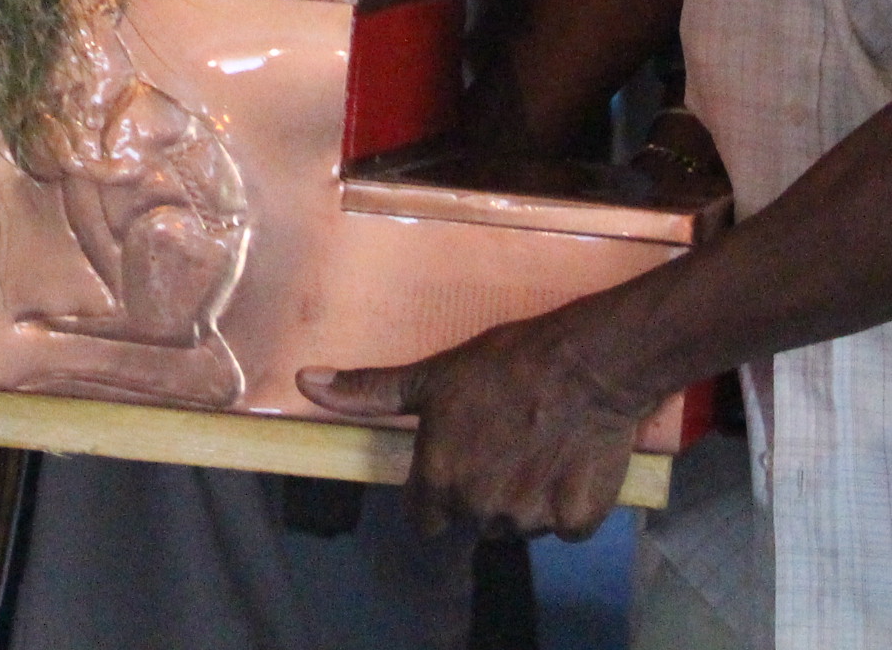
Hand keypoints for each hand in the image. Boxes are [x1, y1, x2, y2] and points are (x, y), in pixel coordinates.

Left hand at [299, 306, 648, 541]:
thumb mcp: (430, 376)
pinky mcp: (577, 521)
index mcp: (439, 478)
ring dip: (523, 498)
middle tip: (501, 444)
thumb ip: (366, 392)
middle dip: (481, 490)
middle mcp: (479, 509)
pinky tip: (568, 463)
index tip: (457, 461)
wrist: (588, 365)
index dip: (436, 492)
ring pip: (517, 523)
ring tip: (536, 448)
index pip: (424, 518)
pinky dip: (567, 504)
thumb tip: (303, 381)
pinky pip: (564, 526)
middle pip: (471, 519)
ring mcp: (530, 519)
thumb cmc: (504, 365)